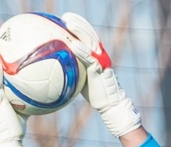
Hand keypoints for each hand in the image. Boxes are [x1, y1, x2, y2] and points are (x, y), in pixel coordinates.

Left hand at [59, 13, 141, 137]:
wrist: (111, 105)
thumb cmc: (96, 94)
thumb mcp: (84, 78)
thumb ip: (76, 68)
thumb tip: (59, 67)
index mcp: (98, 55)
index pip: (89, 36)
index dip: (80, 25)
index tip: (67, 19)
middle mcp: (101, 54)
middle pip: (90, 34)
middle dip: (78, 23)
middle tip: (65, 17)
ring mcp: (102, 60)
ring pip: (90, 41)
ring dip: (79, 31)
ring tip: (68, 23)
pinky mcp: (101, 69)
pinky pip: (90, 58)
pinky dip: (81, 50)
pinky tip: (72, 44)